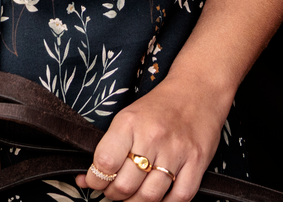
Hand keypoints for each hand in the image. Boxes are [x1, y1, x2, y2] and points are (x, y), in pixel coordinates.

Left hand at [76, 75, 232, 201]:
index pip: (105, 162)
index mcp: (129, 123)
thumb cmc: (157, 108)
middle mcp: (152, 137)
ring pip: (151, 196)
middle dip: (114, 195)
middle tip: (113, 192)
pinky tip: (157, 200)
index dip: (95, 180)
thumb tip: (85, 179)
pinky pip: (181, 197)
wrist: (197, 91)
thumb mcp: (126, 118)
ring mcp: (177, 151)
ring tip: (132, 197)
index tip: (94, 182)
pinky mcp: (198, 162)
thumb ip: (107, 149)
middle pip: (126, 184)